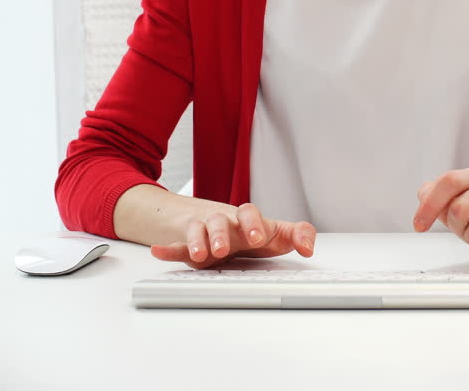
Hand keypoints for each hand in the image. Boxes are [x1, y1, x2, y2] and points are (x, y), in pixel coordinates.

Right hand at [150, 203, 316, 268]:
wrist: (219, 225)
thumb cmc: (249, 231)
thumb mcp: (275, 234)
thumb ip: (297, 235)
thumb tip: (310, 247)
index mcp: (246, 218)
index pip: (249, 213)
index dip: (253, 224)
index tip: (259, 237)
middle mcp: (224, 221)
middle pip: (220, 220)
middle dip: (221, 234)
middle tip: (223, 248)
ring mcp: (204, 231)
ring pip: (197, 230)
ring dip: (198, 241)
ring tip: (200, 255)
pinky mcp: (187, 245)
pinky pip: (175, 244)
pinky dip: (167, 248)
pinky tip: (159, 252)